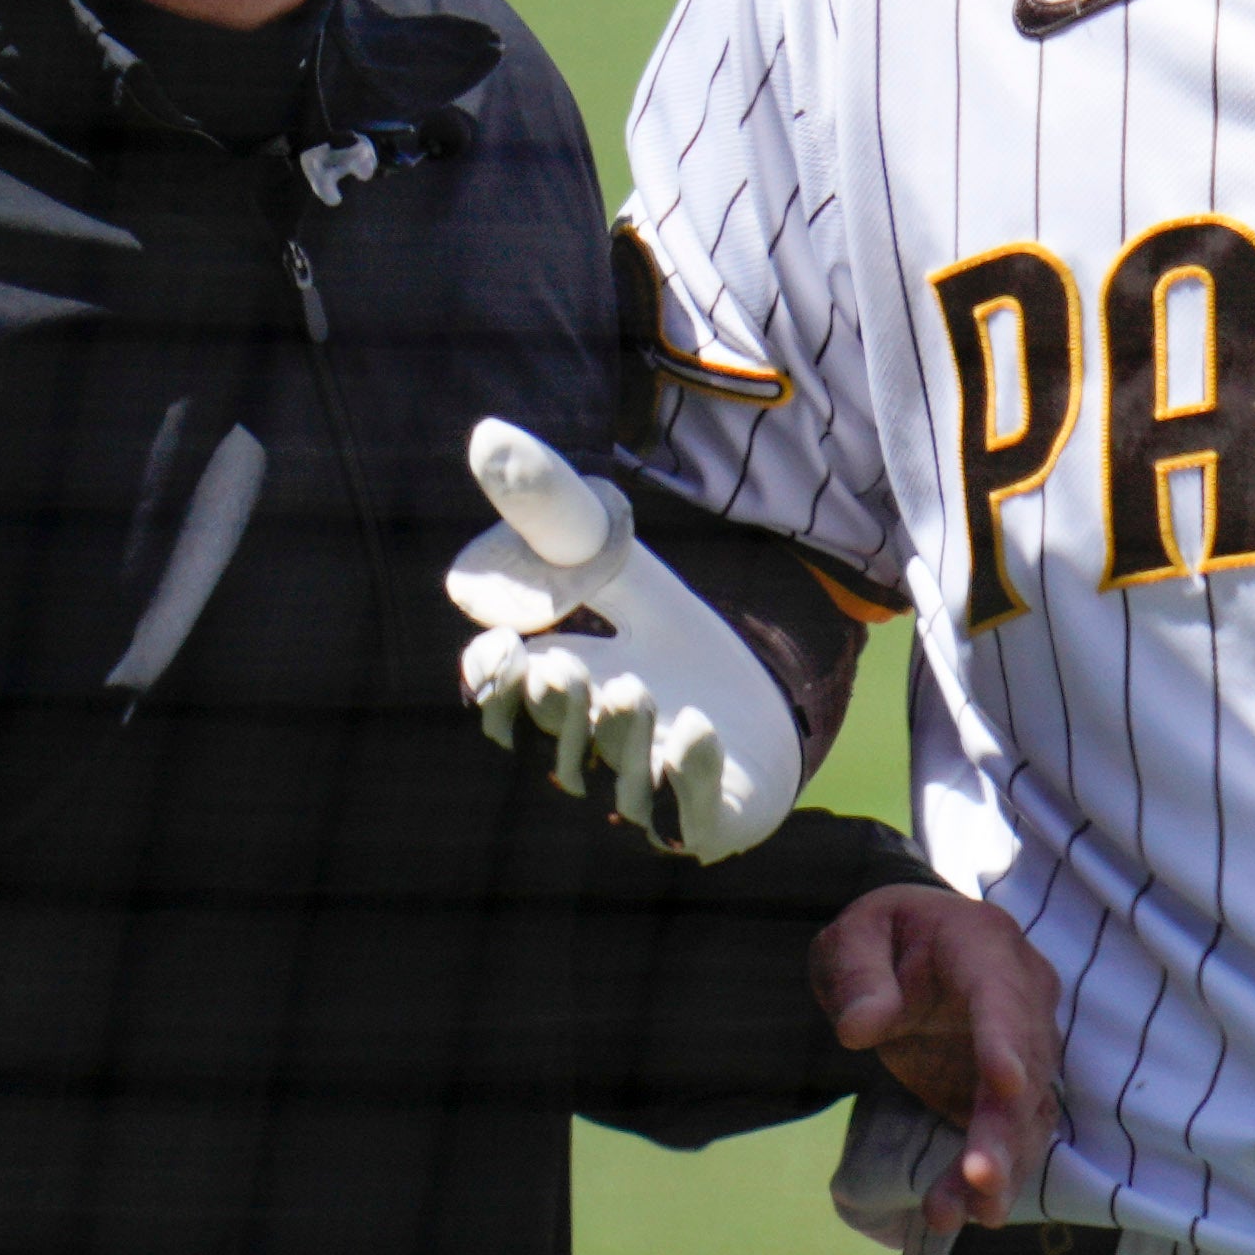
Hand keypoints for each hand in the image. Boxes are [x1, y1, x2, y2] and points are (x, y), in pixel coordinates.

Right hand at [446, 418, 800, 860]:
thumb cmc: (670, 641)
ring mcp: (646, 798)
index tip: (500, 651)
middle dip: (556, 712)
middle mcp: (586, 760)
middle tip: (567, 669)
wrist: (766, 698)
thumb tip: (489, 435)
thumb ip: (555, 515)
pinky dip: (691, 776)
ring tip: (637, 690)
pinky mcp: (706, 819)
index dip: (495, 685)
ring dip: (623, 740)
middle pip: (554, 746)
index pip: (502, 704)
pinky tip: (696, 730)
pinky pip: (690, 813)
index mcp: (550, 703)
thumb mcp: (617, 568)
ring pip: (619, 784)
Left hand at [811, 885, 1061, 1232]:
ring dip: (998, 1169)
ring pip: (1025, 1117)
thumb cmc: (882, 936)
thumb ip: (859, 975)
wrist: (908, 952)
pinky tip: (959, 1213)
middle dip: (1004, 1131)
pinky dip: (988, 1180)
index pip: (1002, 998)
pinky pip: (1010, 1140)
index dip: (1005, 1043)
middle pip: (1026, 1071)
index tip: (1004, 1086)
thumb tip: (861, 1027)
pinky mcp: (1009, 1094)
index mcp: (985, 947)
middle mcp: (1023, 999)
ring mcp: (1023, 1050)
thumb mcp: (853, 937)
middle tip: (979, 1179)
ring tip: (955, 1214)